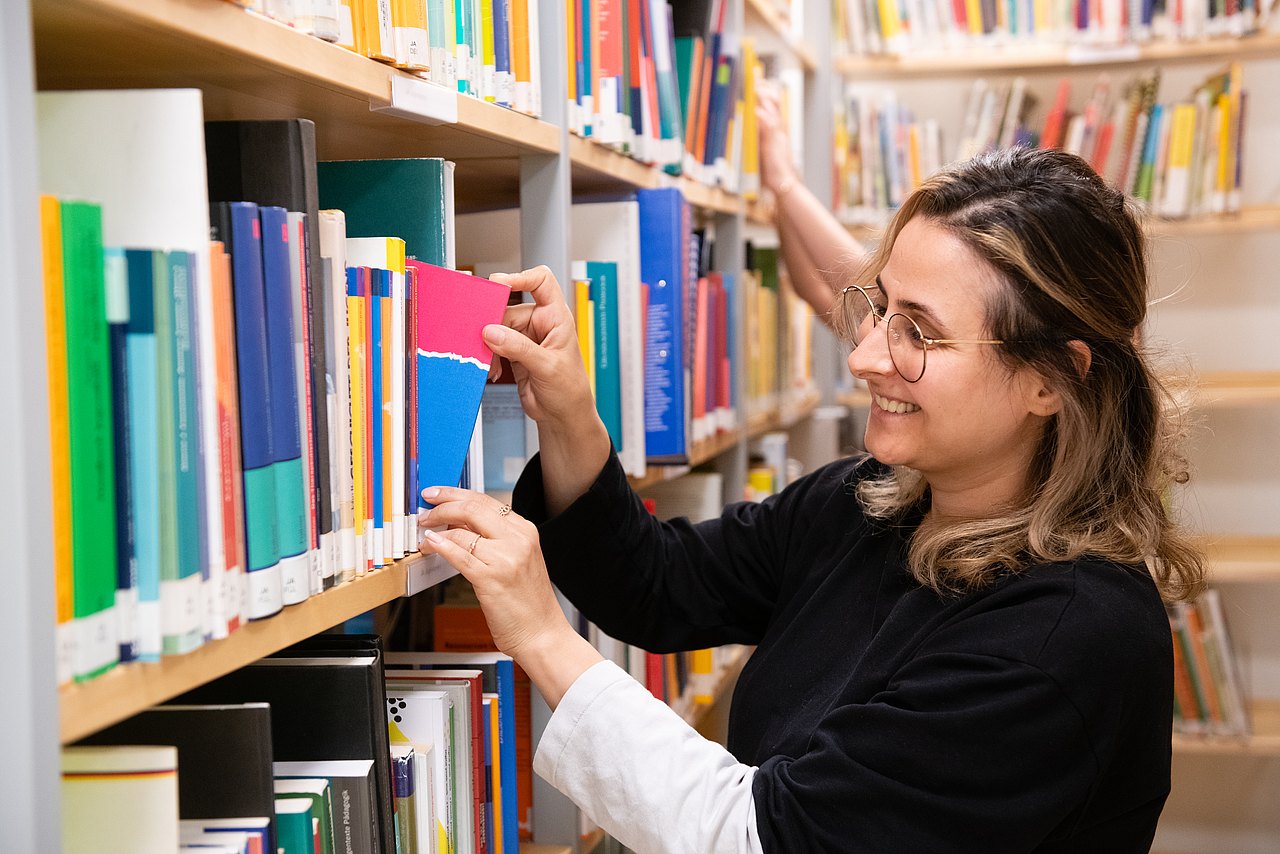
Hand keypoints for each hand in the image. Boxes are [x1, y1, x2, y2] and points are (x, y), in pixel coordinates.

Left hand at [418, 486, 572, 661]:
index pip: (486, 500)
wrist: (542, 633)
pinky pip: (458, 554)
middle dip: (443, 503)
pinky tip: (430, 544)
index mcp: (525, 531)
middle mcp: (518, 539)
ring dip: (436, 527)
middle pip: (472, 507)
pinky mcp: (491, 578)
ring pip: (462, 529)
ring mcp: (506, 558)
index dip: (456, 494)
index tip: (439, 495)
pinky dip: (440, 546)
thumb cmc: (529, 603)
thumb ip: (496, 540)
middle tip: (426, 509)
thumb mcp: (520, 560)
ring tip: (425, 533)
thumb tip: (459, 526)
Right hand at [484, 266, 596, 430]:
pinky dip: (488, 356)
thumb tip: (491, 332)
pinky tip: (493, 370)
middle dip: (493, 322)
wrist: (563, 416)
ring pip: (496, 328)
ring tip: (489, 362)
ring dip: (488, 344)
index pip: (541, 282)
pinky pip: (493, 346)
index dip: (520, 277)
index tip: (499, 283)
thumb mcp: (547, 367)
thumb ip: (519, 348)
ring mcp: (524, 338)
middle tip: (482, 334)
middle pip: (508, 308)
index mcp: (556, 317)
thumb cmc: (570, 390)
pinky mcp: (513, 352)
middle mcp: (539, 323)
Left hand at [755, 83, 796, 195]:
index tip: (759, 83)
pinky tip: (755, 109)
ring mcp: (778, 136)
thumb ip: (760, 140)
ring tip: (755, 87)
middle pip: (775, 104)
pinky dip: (762, 116)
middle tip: (756, 80)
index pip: (774, 108)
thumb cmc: (773, 172)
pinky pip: (769, 126)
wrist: (783, 184)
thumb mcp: (765, 152)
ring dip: (764, 98)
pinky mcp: (774, 143)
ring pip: (773, 110)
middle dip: (766, 90)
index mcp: (778, 132)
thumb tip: (750, 130)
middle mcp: (779, 131)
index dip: (768, 94)